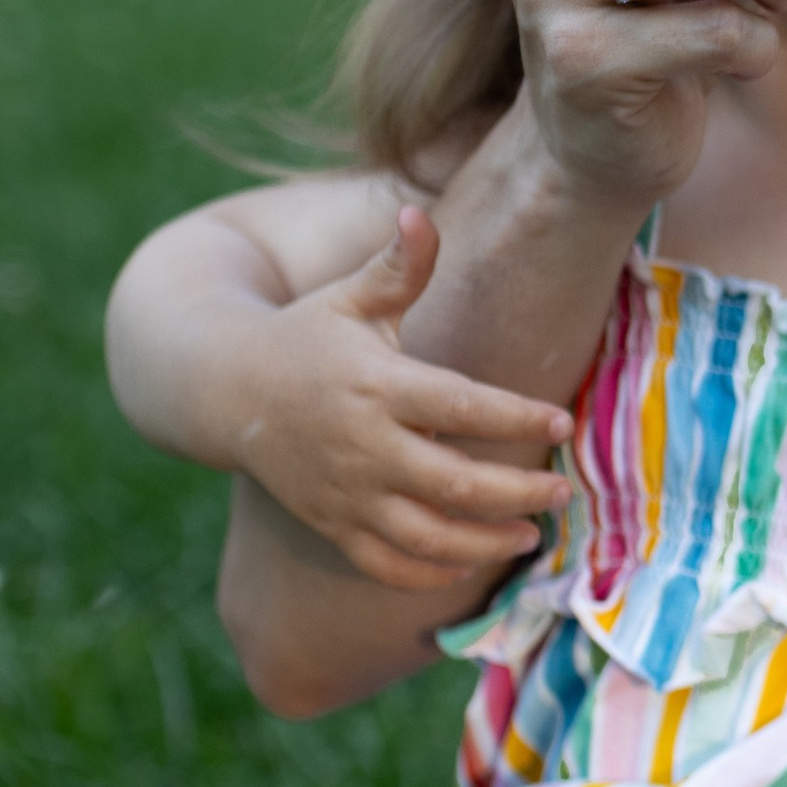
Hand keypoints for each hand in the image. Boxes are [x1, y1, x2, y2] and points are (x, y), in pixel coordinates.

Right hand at [231, 206, 574, 591]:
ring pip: (427, 537)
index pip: (461, 407)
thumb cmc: (307, 337)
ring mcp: (346, 492)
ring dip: (486, 544)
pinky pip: (385, 566)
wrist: (224, 389)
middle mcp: (363, 445)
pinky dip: (429, 575)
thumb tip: (417, 211)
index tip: (561, 422)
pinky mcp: (331, 524)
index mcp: (377, 385)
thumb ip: (399, 266)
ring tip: (531, 535)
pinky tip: (468, 563)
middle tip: (562, 493)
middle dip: (518, 495)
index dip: (516, 417)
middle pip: (456, 484)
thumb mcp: (351, 298)